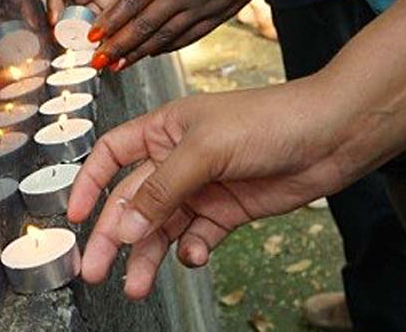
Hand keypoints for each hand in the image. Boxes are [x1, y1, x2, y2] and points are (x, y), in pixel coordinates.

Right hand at [46, 0, 159, 55]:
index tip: (55, 22)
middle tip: (71, 43)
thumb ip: (117, 14)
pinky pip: (100, 24)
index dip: (55, 0)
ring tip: (90, 50)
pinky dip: (101, 38)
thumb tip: (98, 40)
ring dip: (85, 34)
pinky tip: (103, 49)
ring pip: (85, 15)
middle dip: (70, 23)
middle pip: (71, 0)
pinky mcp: (114, 8)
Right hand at [68, 80, 350, 298]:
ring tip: (135, 285)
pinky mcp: (226, 211)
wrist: (330, 137)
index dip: (90, 183)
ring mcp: (202, 188)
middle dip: (114, 235)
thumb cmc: (269, 120)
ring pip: (161, 227)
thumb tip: (125, 226)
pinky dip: (190, 251)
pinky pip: (196, 237)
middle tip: (96, 269)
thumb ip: (162, 188)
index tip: (75, 216)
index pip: (111, 155)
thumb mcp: (205, 149)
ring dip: (147, 255)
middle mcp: (178, 159)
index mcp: (164, 130)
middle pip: (132, 200)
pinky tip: (193, 256)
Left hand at [82, 0, 297, 70]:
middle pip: (144, 26)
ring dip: (139, 53)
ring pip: (165, 36)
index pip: (132, 2)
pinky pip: (190, 36)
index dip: (111, 22)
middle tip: (99, 60)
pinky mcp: (221, 12)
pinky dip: (169, 47)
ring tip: (120, 65)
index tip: (95, 35)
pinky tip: (154, 53)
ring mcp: (204, 5)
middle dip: (118, 46)